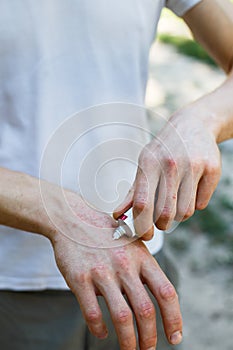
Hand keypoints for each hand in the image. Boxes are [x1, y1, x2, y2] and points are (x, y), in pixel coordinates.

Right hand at [47, 191, 182, 349]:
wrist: (73, 220)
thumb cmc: (106, 236)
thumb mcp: (133, 244)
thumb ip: (145, 269)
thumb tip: (159, 302)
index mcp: (142, 258)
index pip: (166, 292)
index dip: (174, 319)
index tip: (175, 338)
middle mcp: (125, 265)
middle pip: (146, 310)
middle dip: (150, 338)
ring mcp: (102, 271)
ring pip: (122, 316)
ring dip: (128, 341)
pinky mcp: (80, 278)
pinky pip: (92, 312)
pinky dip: (99, 329)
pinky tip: (102, 333)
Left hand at [113, 108, 220, 236]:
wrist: (193, 125)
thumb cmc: (164, 150)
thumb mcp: (145, 164)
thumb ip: (132, 192)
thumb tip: (117, 215)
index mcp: (149, 163)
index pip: (142, 204)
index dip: (142, 226)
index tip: (145, 236)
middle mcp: (170, 164)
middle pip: (164, 213)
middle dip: (162, 224)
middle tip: (162, 220)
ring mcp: (193, 165)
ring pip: (184, 212)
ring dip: (179, 214)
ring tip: (177, 200)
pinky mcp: (212, 169)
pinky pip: (201, 204)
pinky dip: (195, 204)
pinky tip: (192, 189)